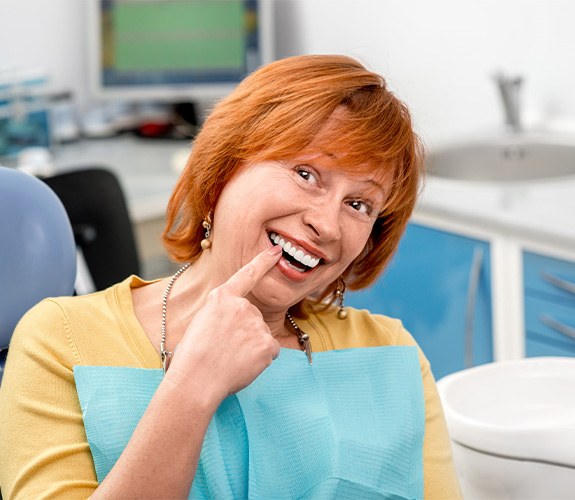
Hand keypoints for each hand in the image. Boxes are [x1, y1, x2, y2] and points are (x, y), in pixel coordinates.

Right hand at [165, 246, 282, 401]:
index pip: (247, 275)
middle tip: (224, 349)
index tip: (276, 252)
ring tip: (229, 359)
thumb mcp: (201, 322)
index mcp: (221, 298)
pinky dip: (260, 360)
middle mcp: (242, 306)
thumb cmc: (191, 357)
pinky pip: (270, 350)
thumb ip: (222, 315)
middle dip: (243, 332)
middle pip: (252, 317)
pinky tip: (242, 366)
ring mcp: (256, 324)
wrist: (196, 381)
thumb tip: (236, 325)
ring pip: (260, 335)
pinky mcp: (267, 343)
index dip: (263, 261)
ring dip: (250, 347)